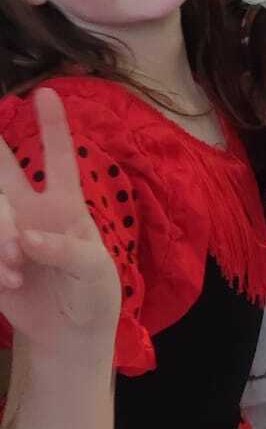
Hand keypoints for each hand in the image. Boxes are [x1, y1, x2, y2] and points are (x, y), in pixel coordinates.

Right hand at [0, 89, 120, 361]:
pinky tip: (10, 285)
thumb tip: (26, 238)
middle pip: (5, 170)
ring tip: (17, 271)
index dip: (52, 125)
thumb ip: (64, 249)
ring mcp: (8, 234)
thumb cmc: (93, 294)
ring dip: (1, 238)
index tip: (46, 93)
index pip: (57, 157)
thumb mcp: (94, 271)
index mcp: (65, 205)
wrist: (70, 335)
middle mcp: (31, 211)